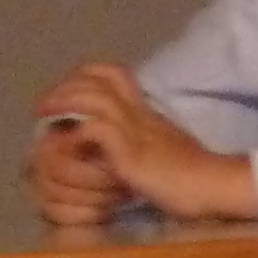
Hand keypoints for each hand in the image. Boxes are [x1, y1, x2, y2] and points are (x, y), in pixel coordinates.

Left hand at [26, 64, 257, 223]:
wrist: (212, 184)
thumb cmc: (192, 173)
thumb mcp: (164, 145)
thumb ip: (143, 137)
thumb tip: (118, 144)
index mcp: (145, 110)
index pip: (113, 73)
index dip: (84, 76)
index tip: (66, 91)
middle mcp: (138, 112)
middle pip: (98, 78)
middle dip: (66, 87)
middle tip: (45, 105)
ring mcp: (135, 130)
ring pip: (93, 97)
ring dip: (64, 103)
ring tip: (46, 116)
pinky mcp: (131, 152)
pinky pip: (96, 130)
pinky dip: (76, 133)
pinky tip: (67, 145)